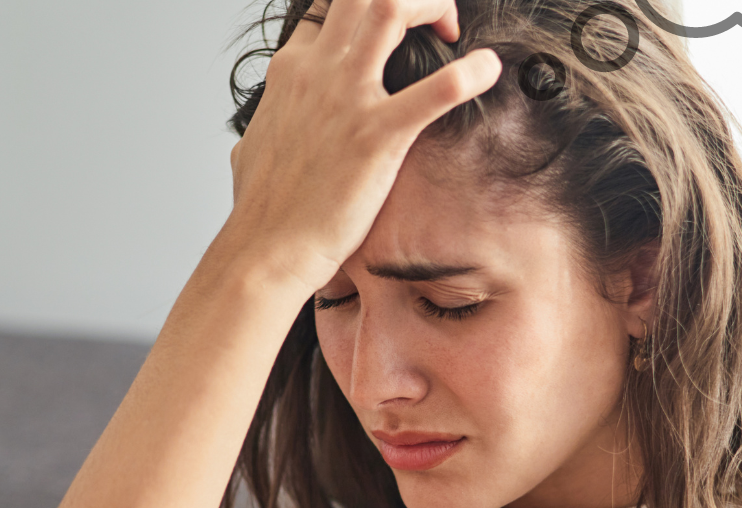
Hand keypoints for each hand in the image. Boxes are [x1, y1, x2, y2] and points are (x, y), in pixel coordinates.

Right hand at [221, 0, 501, 293]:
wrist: (265, 250)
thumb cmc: (261, 211)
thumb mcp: (251, 150)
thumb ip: (266, 128)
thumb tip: (258, 136)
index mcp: (291, 72)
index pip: (329, 8)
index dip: (364, 10)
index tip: (395, 32)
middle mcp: (317, 72)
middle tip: (436, 25)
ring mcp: (345, 99)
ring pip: (390, 6)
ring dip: (430, 5)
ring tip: (454, 33)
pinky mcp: (376, 137)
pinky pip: (436, 90)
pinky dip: (470, 74)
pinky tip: (490, 71)